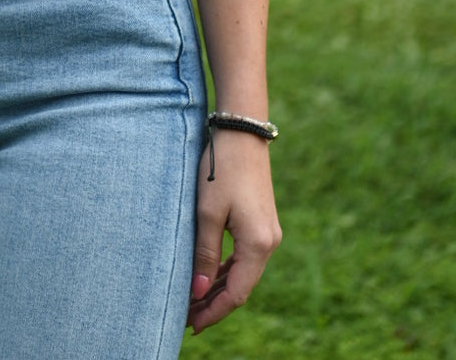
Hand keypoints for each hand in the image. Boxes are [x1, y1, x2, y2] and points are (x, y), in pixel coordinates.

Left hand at [187, 129, 281, 331]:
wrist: (242, 130)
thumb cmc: (222, 169)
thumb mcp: (208, 213)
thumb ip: (205, 255)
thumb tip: (199, 293)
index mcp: (259, 244)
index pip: (236, 293)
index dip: (214, 311)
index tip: (191, 324)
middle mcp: (269, 242)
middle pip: (241, 286)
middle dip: (214, 303)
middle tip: (186, 316)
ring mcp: (267, 231)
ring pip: (242, 271)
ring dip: (219, 287)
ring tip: (193, 300)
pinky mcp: (261, 221)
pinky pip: (244, 256)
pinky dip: (226, 269)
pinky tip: (208, 275)